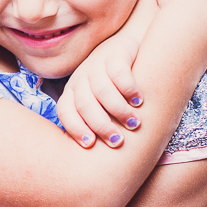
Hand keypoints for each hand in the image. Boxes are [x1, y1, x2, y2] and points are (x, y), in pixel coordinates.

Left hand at [58, 34, 142, 148]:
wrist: (129, 47)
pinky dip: (129, 88)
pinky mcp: (116, 53)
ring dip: (118, 110)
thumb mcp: (100, 102)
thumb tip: (98, 159)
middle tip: (118, 141)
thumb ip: (97, 122)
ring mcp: (97, 64)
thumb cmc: (114, 87)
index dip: (75, 128)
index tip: (90, 144)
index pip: (65, 111)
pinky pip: (118, 72)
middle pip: (84, 103)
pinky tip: (140, 100)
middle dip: (101, 125)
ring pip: (102, 90)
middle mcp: (81, 78)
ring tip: (134, 124)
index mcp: (73, 92)